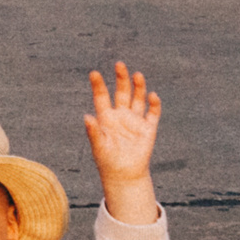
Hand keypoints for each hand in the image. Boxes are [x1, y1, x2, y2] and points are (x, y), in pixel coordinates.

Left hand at [84, 62, 161, 223]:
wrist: (124, 175)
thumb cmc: (107, 161)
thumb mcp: (98, 146)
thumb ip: (93, 132)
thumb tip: (86, 117)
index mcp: (106, 117)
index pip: (102, 97)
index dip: (98, 85)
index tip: (93, 73)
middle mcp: (121, 115)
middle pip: (122, 92)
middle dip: (121, 78)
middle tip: (119, 64)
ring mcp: (135, 120)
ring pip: (138, 98)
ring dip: (138, 87)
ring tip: (137, 75)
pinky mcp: (148, 128)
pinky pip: (153, 113)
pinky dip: (154, 104)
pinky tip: (152, 96)